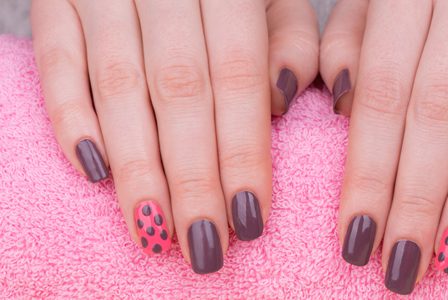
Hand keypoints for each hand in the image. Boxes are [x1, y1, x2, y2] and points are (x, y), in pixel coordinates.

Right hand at [31, 0, 317, 272]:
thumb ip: (290, 37)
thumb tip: (280, 100)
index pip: (238, 76)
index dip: (242, 152)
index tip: (249, 219)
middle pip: (179, 91)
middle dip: (193, 178)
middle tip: (203, 246)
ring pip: (118, 87)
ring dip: (138, 168)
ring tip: (155, 231)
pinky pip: (57, 61)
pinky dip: (70, 117)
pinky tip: (94, 171)